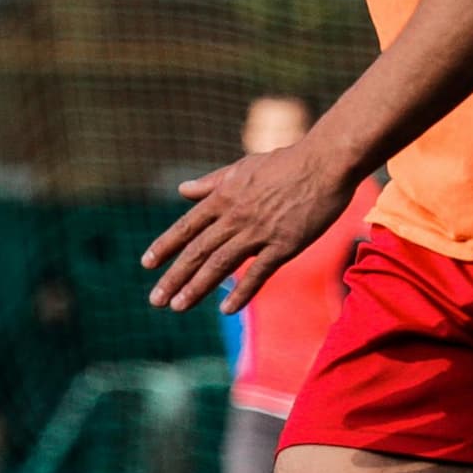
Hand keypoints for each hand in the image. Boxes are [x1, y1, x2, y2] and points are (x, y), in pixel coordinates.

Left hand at [143, 137, 365, 313]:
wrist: (325, 162)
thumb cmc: (286, 162)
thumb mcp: (242, 167)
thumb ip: (212, 182)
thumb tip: (183, 189)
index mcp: (224, 196)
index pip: (187, 226)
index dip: (165, 246)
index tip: (147, 264)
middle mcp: (236, 216)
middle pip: (198, 251)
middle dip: (174, 276)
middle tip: (156, 300)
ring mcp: (259, 232)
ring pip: (220, 264)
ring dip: (197, 287)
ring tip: (178, 306)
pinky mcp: (284, 245)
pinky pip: (258, 273)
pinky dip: (241, 292)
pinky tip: (227, 310)